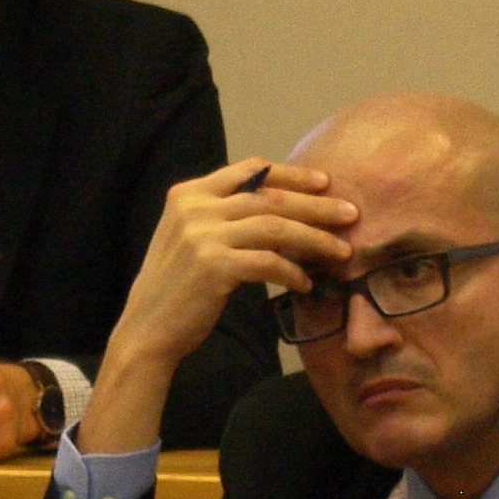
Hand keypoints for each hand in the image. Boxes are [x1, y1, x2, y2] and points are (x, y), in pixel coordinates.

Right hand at [114, 160, 355, 373]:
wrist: (147, 327)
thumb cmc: (177, 285)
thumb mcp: (190, 236)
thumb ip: (222, 213)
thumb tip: (285, 203)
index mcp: (188, 194)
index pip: (249, 171)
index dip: (291, 174)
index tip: (325, 181)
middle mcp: (193, 209)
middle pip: (270, 197)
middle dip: (317, 205)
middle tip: (351, 214)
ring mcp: (201, 237)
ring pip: (276, 228)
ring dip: (315, 239)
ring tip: (342, 251)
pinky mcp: (214, 267)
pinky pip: (269, 263)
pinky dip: (293, 273)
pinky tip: (305, 283)